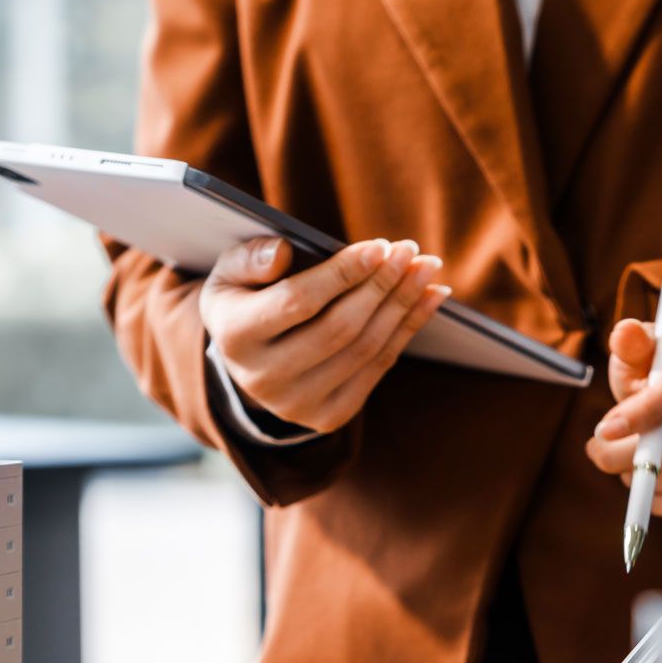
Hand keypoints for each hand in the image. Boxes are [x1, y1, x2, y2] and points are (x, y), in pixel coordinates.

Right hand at [202, 235, 451, 433]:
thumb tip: (283, 251)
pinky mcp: (328, 417)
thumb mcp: (233, 271)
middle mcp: (263, 379)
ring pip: (365, 348)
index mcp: (234, 336)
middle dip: (381, 285)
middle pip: (340, 328)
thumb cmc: (247, 298)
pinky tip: (429, 298)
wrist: (248, 360)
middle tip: (410, 250)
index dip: (343, 274)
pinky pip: (378, 367)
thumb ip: (251, 258)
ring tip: (425, 269)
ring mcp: (297, 405)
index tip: (380, 245)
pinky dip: (408, 329)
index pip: (299, 302)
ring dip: (403, 305)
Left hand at [586, 318, 661, 521]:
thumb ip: (632, 345)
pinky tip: (649, 482)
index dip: (643, 413)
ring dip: (639, 479)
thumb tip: (624, 334)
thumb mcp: (647, 352)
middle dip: (623, 455)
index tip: (605, 430)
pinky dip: (658, 501)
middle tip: (600, 451)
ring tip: (625, 463)